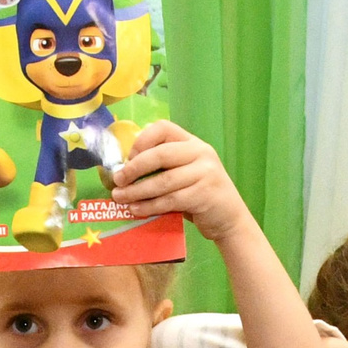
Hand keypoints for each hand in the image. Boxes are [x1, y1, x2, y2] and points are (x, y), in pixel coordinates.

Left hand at [109, 121, 249, 242]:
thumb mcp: (186, 173)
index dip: (141, 141)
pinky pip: (170, 200)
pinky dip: (150, 206)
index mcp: (193, 143)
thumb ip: (164, 167)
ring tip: (121, 198)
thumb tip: (125, 170)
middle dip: (134, 168)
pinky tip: (137, 210)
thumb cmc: (200, 196)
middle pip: (160, 154)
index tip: (128, 158)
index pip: (163, 128)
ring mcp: (205, 174)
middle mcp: (201, 153)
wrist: (230, 219)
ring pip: (163, 181)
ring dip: (137, 191)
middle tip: (117, 180)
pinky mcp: (204, 195)